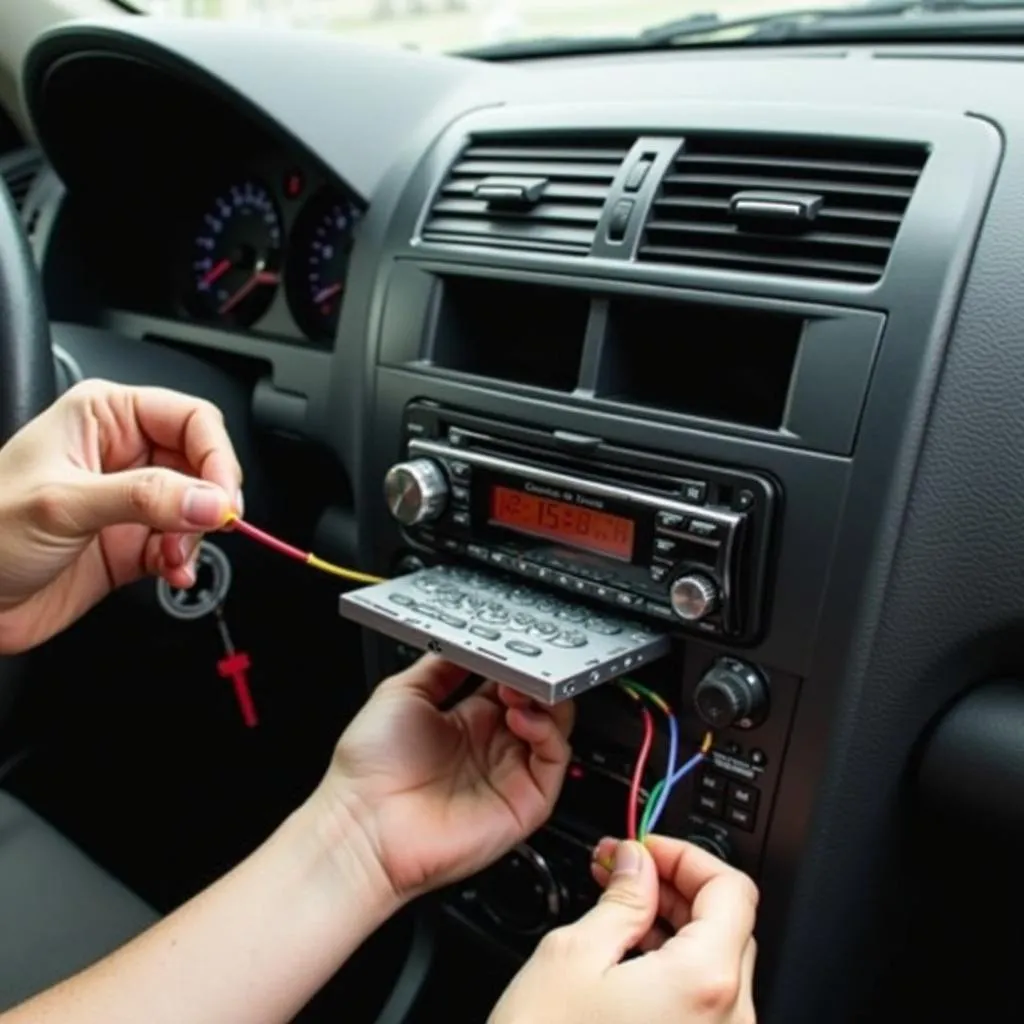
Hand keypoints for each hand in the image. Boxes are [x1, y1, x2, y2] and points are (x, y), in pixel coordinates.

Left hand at [0, 379, 242, 652]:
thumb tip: (212, 501)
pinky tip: (172, 573)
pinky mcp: (132, 543)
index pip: (192, 420)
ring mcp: (130, 502)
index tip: (223, 498)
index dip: (216, 456)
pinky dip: (186, 562)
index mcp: (105, 418)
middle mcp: (123, 454)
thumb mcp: (65, 504)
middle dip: (210, 501)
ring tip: (174, 557)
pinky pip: (181, 546)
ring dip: (197, 537)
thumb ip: (146, 499)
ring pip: (198, 510)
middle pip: (203, 465)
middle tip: (209, 527)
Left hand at [314, 655, 573, 900]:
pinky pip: (554, 761)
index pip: (510, 684)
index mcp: (467, 722)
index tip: (515, 645)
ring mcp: (509, 774)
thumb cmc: (369, 770)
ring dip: (544, 701)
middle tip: (523, 664)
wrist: (361, 826)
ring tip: (518, 688)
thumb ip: (441, 665)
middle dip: (535, 678)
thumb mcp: (402, 693)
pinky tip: (521, 717)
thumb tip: (464, 641)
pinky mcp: (524, 803)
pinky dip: (548, 733)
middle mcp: (492, 747)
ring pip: (554, 729)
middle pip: (539, 704)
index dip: (516, 664)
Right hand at [489, 836, 757, 1023]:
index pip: (731, 888)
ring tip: (616, 911)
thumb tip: (638, 861)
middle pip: (729, 924)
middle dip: (675, 885)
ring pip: (717, 963)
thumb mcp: (572, 956)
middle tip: (621, 869)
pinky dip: (674, 967)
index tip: (646, 847)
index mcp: (704, 983)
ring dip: (673, 924)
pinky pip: (705, 1003)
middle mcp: (729, 1023)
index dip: (686, 854)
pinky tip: (626, 960)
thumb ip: (620, 898)